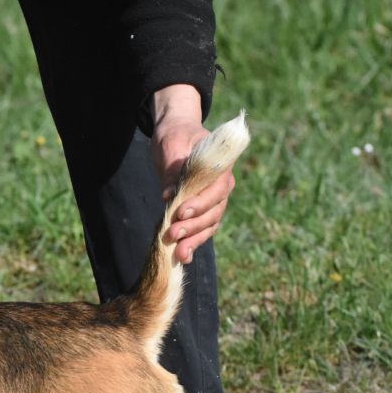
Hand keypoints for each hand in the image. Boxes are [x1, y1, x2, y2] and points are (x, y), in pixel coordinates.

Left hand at [151, 84, 236, 263]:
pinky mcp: (202, 211)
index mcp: (221, 166)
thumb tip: (169, 195)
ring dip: (194, 240)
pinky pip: (202, 230)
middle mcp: (222, 185)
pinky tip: (183, 257)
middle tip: (172, 234)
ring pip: (209, 225)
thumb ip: (173, 169)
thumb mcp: (171, 145)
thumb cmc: (175, 136)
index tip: (180, 212)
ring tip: (178, 252)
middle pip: (214, 211)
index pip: (216, 189)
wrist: (175, 136)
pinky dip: (193, 243)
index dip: (201, 204)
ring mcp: (214, 200)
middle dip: (193, 226)